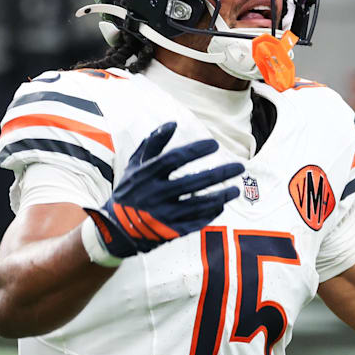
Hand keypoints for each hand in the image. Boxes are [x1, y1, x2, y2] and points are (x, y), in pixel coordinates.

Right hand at [84, 122, 243, 258]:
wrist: (115, 229)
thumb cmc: (128, 191)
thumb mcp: (134, 165)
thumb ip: (152, 143)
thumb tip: (172, 123)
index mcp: (146, 175)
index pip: (174, 159)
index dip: (196, 150)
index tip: (215, 144)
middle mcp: (155, 195)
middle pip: (193, 183)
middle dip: (219, 174)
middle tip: (240, 167)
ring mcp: (163, 215)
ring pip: (198, 205)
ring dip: (220, 197)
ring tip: (236, 189)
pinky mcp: (169, 231)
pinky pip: (195, 222)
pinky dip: (210, 214)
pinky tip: (221, 206)